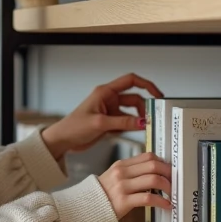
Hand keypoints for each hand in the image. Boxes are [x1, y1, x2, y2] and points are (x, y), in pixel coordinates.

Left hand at [40, 73, 162, 159]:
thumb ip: (123, 123)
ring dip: (138, 119)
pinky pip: (126, 122)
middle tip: (152, 119)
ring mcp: (110, 110)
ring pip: (131, 112)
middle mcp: (109, 99)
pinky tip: (135, 133)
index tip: (157, 95)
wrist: (63, 140)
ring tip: (145, 128)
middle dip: (144, 107)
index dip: (146, 85)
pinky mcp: (110, 122)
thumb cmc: (74, 127)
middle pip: (134, 98)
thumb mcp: (100, 124)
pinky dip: (132, 127)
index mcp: (105, 92)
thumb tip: (143, 122)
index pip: (131, 80)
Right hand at [97, 152, 171, 218]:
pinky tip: (166, 205)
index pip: (147, 156)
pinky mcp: (123, 201)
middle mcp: (121, 173)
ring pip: (153, 179)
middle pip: (153, 165)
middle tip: (174, 181)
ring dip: (168, 186)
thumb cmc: (102, 196)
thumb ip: (130, 173)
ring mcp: (122, 187)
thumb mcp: (113, 178)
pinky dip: (161, 201)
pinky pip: (148, 198)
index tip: (169, 170)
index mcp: (120, 165)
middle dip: (168, 173)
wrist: (86, 209)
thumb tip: (153, 173)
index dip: (163, 162)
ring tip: (171, 193)